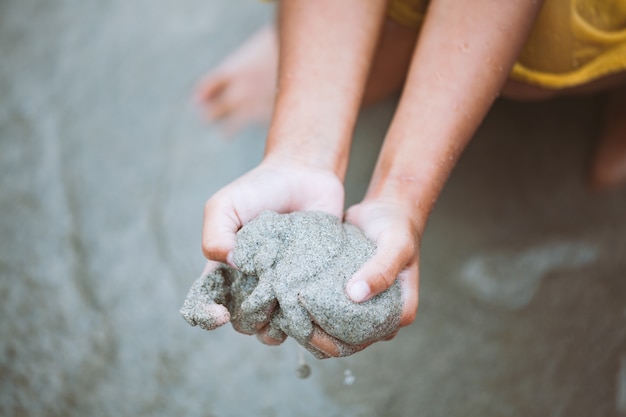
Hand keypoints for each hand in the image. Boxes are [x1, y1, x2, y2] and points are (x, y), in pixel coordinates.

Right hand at [201, 159, 344, 343]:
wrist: (305, 176)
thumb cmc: (259, 189)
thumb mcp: (224, 205)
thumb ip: (215, 236)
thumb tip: (233, 268)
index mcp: (224, 270)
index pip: (204, 305)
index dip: (206, 316)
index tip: (220, 315)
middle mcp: (252, 285)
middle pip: (242, 323)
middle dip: (248, 321)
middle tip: (262, 299)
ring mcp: (282, 288)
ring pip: (272, 328)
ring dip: (275, 327)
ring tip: (285, 307)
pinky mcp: (309, 286)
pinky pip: (305, 315)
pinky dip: (305, 318)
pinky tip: (307, 303)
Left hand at [296, 197, 421, 357]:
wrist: (387, 209)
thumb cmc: (396, 227)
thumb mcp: (396, 245)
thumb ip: (381, 269)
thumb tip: (356, 295)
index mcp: (397, 314)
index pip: (362, 341)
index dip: (333, 341)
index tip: (308, 324)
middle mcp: (378, 316)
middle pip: (343, 342)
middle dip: (315, 336)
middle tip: (289, 319)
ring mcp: (360, 306)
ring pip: (331, 329)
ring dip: (308, 324)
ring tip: (285, 310)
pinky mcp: (343, 294)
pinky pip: (325, 309)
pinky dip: (307, 308)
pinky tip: (287, 299)